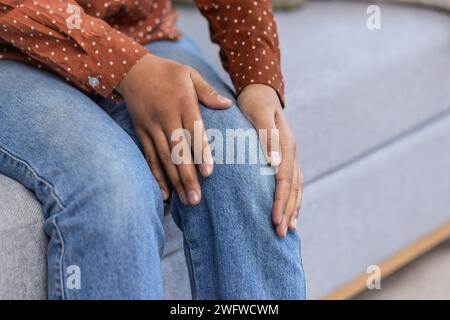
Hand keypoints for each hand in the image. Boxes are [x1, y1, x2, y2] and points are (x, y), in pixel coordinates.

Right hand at [117, 53, 231, 204]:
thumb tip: (227, 105)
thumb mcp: (190, 74)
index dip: (201, 152)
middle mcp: (166, 118)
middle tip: (197, 200)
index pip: (194, 131)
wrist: (131, 69)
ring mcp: (152, 127)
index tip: (208, 173)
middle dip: (188, 177)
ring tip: (186, 201)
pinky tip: (164, 194)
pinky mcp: (142, 133)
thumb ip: (208, 92)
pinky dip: (156, 176)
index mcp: (182, 103)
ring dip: (175, 181)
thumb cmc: (167, 72)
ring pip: (164, 159)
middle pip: (178, 151)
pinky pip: (149, 157)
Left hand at [238, 84, 303, 237]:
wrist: (261, 91)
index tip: (275, 219)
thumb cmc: (255, 103)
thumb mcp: (259, 114)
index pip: (285, 178)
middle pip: (293, 186)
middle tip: (280, 232)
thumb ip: (267, 137)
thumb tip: (276, 163)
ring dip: (293, 208)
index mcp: (286, 143)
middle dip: (287, 210)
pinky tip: (290, 211)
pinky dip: (293, 198)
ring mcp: (291, 154)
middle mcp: (292, 151)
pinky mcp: (286, 157)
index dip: (281, 200)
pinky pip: (293, 181)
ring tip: (287, 229)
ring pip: (296, 186)